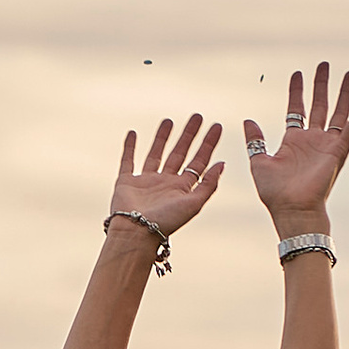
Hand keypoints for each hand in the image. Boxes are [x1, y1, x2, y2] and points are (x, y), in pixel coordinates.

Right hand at [105, 114, 222, 249]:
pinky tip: (133, 133)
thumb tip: (222, 163)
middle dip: (189, 135)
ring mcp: (146, 182)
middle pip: (180, 154)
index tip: (216, 126)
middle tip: (198, 116)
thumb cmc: (167, 221)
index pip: (199, 162)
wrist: (136, 231)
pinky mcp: (126, 181)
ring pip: (156, 154)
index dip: (208, 144)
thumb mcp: (194, 203)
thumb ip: (208, 184)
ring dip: (163, 138)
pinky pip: (128, 160)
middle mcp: (166, 183)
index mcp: (182, 189)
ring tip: (169, 120)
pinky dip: (130, 147)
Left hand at [245, 59, 348, 228]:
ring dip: (344, 92)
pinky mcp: (339, 150)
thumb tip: (248, 121)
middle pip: (319, 105)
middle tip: (324, 64)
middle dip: (321, 85)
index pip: (296, 109)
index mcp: (294, 141)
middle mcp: (313, 140)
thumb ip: (255, 141)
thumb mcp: (259, 162)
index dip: (297, 92)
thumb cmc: (275, 193)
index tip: (297, 73)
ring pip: (338, 111)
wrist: (292, 209)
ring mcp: (327, 144)